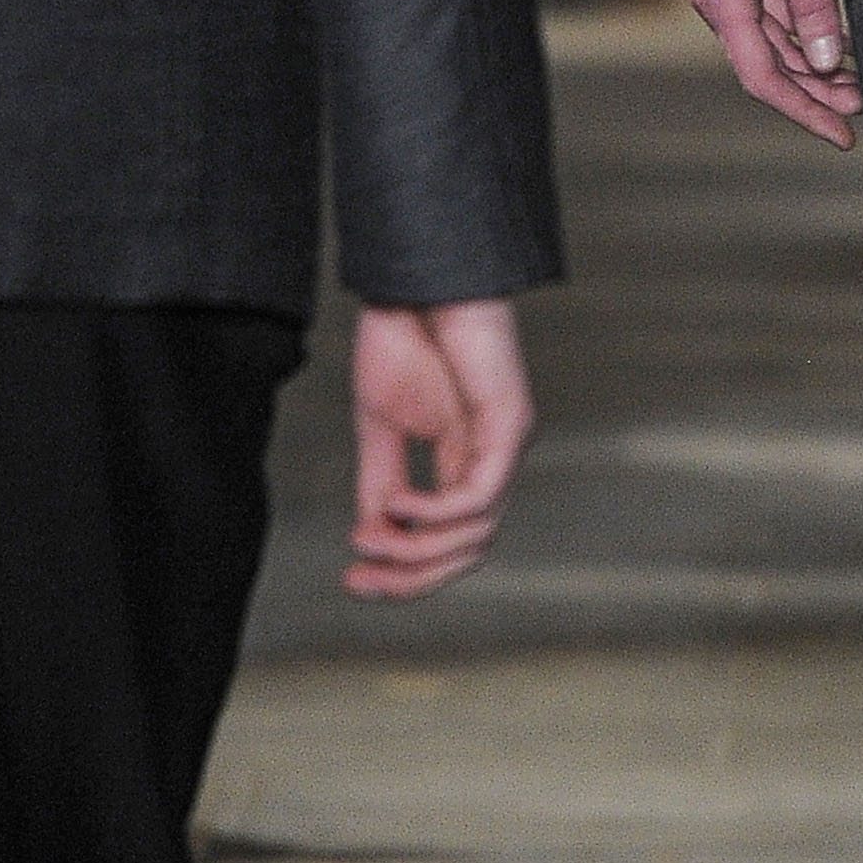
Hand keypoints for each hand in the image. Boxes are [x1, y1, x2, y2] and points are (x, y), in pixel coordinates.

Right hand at [346, 299, 532, 596]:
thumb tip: (373, 537)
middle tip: (357, 580)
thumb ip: (381, 482)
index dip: (406, 575)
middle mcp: (494, 463)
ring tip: (369, 537)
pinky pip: (478, 495)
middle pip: (468, 552)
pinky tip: (397, 502)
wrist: (416, 281)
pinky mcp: (511, 424)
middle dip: (411, 579)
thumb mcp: (381, 426)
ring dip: (415, 548)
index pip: (450, 544)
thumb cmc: (405, 340)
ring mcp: (507, 445)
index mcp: (467, 465)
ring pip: (475, 535)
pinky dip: (435, 511)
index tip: (351, 581)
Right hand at [685, 0, 862, 146]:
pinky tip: (842, 45)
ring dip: (816, 66)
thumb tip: (829, 60)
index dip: (804, 112)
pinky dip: (809, 35)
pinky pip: (776, 18)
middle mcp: (720, 3)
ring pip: (776, 45)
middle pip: (771, 67)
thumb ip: (813, 0)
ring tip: (862, 80)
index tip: (843, 135)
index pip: (762, 78)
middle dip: (817, 92)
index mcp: (723, 2)